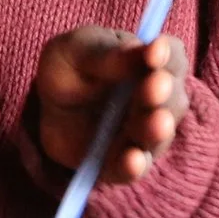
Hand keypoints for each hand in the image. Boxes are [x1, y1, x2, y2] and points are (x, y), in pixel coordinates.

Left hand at [33, 26, 191, 184]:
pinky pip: (133, 168)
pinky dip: (134, 165)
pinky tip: (132, 159)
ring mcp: (141, 134)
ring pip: (159, 135)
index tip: (155, 50)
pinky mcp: (121, 162)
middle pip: (173, 98)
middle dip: (165, 93)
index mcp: (149, 62)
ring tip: (158, 122)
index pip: (172, 56)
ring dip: (157, 129)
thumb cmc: (70, 67)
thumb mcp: (77, 50)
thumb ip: (108, 53)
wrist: (45, 106)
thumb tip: (141, 49)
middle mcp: (155, 100)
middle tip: (157, 84)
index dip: (168, 54)